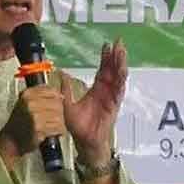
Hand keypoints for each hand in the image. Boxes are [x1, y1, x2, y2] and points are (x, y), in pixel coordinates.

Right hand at [0, 86, 65, 169]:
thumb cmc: (19, 122)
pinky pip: (57, 127)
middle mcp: (30, 104)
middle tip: (56, 117)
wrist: (11, 139)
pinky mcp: (39, 128)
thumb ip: (40, 95)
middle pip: (57, 104)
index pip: (52, 91)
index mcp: (27, 94)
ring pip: (59, 116)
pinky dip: (59, 131)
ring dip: (60, 123)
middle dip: (60, 112)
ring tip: (54, 126)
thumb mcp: (25, 103)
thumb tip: (60, 95)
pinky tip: (54, 131)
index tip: (57, 103)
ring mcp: (34, 116)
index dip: (57, 98)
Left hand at [61, 38, 127, 165]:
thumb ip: (66, 90)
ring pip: (118, 78)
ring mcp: (111, 98)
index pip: (102, 70)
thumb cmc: (78, 127)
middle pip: (113, 70)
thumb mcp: (68, 105)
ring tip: (122, 52)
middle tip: (118, 42)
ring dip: (120, 64)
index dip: (105, 58)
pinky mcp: (114, 105)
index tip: (107, 45)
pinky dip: (121, 81)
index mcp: (96, 90)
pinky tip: (122, 71)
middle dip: (116, 56)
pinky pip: (119, 91)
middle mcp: (106, 92)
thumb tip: (61, 75)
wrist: (86, 142)